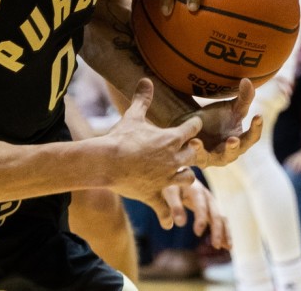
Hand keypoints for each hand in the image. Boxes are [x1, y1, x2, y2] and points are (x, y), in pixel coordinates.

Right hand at [107, 80, 205, 208]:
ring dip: (185, 177)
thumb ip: (142, 99)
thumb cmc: (121, 137)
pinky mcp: (155, 194)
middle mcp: (174, 160)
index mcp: (171, 139)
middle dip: (191, 153)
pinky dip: (167, 215)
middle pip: (194, 156)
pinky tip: (170, 222)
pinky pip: (165, 208)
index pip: (192, 130)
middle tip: (186, 151)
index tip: (194, 124)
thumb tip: (145, 79)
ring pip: (188, 180)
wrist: (107, 161)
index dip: (193, 126)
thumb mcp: (132, 116)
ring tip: (180, 176)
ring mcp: (166, 179)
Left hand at [155, 178, 229, 249]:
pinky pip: (220, 220)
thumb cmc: (170, 183)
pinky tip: (225, 245)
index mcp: (195, 188)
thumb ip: (174, 206)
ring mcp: (210, 201)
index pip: (200, 204)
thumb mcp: (168, 192)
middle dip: (217, 229)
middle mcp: (206, 195)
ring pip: (221, 217)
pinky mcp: (210, 208)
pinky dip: (224, 232)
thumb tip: (180, 223)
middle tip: (215, 245)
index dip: (200, 218)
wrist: (175, 173)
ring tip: (227, 247)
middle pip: (215, 212)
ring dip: (225, 232)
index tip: (197, 233)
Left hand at [180, 79, 263, 162]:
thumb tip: (247, 80)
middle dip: (234, 146)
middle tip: (233, 139)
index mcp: (241, 141)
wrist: (194, 124)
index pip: (252, 136)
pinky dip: (195, 151)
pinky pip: (197, 157)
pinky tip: (192, 141)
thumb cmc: (216, 118)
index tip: (258, 115)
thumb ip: (243, 98)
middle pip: (234, 152)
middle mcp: (229, 153)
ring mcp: (213, 158)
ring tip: (199, 142)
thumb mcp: (231, 108)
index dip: (257, 127)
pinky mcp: (199, 159)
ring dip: (208, 151)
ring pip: (213, 158)